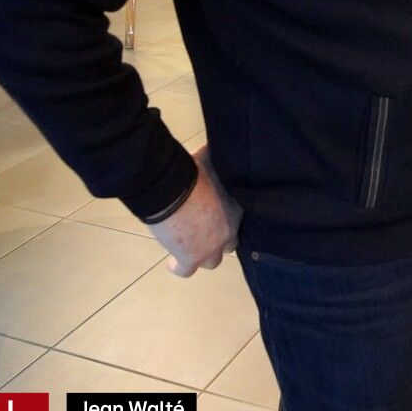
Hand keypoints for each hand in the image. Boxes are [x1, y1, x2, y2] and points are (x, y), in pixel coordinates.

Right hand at [148, 143, 241, 277]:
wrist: (173, 189)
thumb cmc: (193, 171)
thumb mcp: (213, 160)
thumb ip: (220, 156)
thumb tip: (222, 139)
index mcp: (237, 209)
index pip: (239, 220)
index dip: (228, 219)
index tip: (217, 214)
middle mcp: (229, 232)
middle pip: (229, 244)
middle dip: (218, 238)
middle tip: (204, 230)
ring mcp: (210, 248)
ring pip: (212, 261)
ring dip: (201, 253)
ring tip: (189, 245)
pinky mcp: (190, 258)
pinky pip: (185, 271)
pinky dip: (178, 266)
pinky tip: (172, 261)